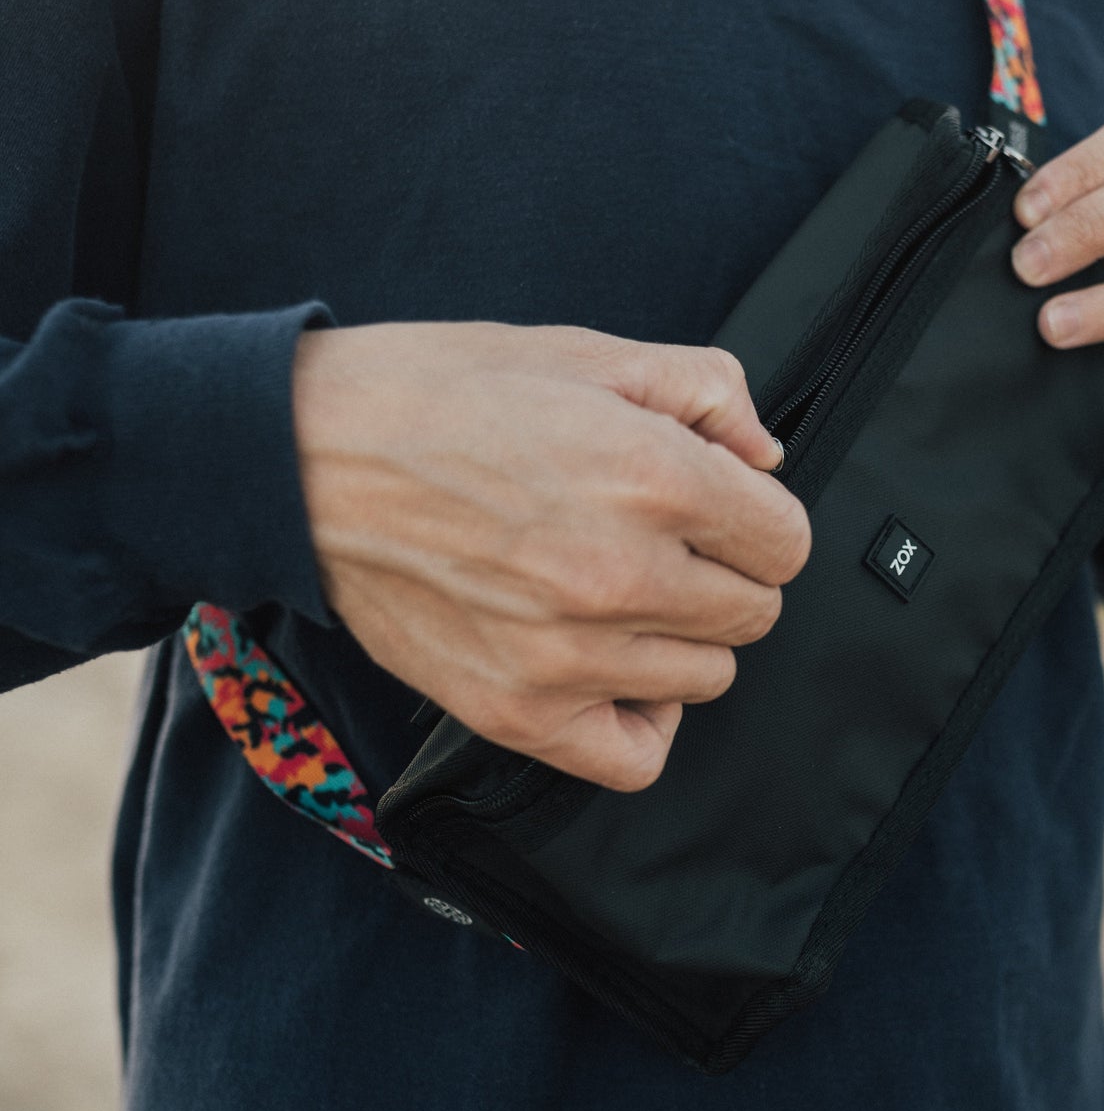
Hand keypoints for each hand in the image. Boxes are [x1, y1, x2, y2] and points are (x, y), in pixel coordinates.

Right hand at [292, 321, 809, 791]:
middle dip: (726, 571)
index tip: (721, 508)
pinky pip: (636, 758)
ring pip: (708, 677)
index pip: (787, 543)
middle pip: (756, 613)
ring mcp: (569, 657)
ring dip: (684, 637)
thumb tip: (765, 456)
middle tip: (666, 542)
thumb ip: (708, 390)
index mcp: (655, 477)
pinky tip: (617, 671)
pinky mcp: (517, 712)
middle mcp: (623, 576)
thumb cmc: (444, 395)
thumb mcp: (589, 352)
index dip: (759, 518)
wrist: (309, 456)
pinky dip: (643, 719)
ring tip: (623, 595)